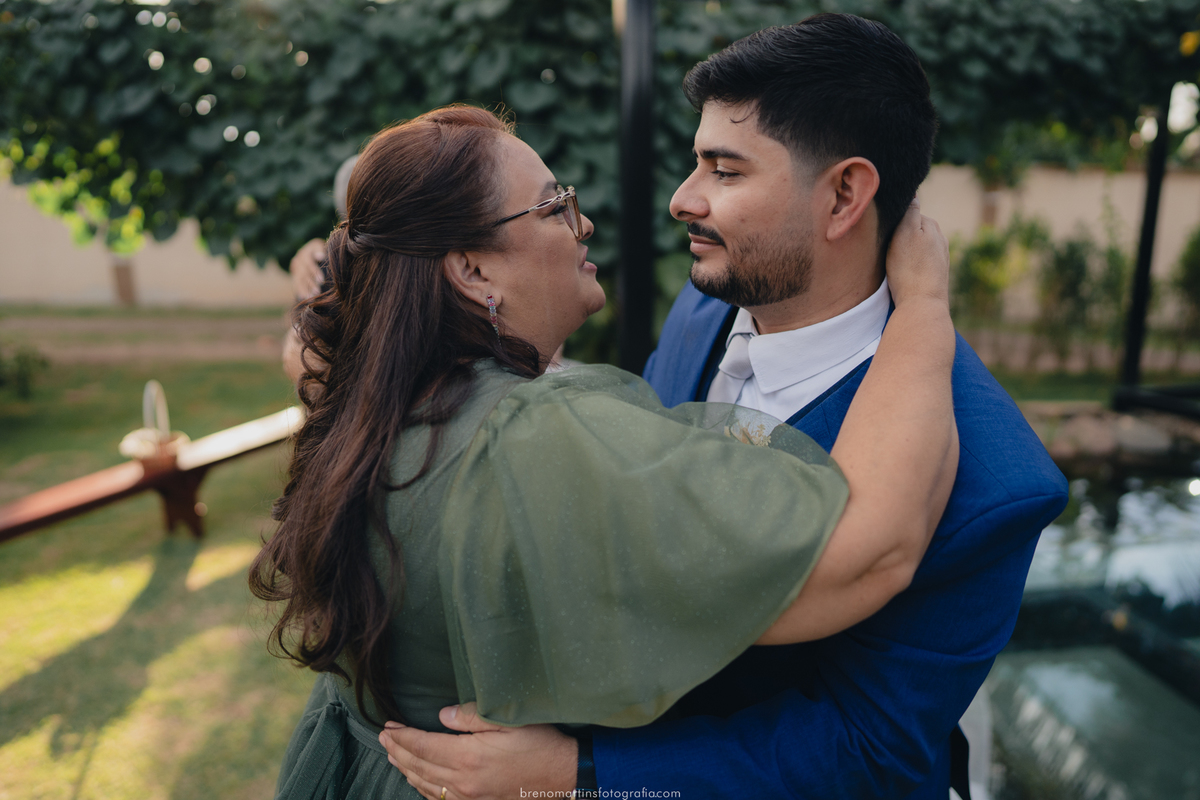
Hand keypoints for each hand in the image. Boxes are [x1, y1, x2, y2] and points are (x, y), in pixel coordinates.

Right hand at [290, 238, 326, 300]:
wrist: (321, 255)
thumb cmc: (331, 253)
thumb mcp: (329, 250)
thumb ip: (324, 252)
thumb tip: (321, 256)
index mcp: (310, 249)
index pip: (308, 260)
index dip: (314, 270)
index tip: (321, 280)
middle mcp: (301, 256)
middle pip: (303, 271)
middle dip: (310, 283)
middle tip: (317, 292)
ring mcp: (297, 266)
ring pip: (299, 278)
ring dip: (304, 289)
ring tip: (310, 298)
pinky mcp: (295, 275)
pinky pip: (296, 283)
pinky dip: (300, 291)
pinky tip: (302, 298)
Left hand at [378, 703, 576, 799]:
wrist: (562, 775)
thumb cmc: (538, 742)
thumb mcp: (506, 719)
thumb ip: (470, 716)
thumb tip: (441, 716)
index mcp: (468, 757)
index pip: (422, 746)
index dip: (402, 736)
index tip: (388, 726)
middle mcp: (464, 781)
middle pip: (418, 766)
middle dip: (397, 751)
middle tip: (383, 737)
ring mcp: (470, 797)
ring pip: (426, 785)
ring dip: (406, 769)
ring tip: (393, 756)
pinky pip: (441, 798)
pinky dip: (423, 787)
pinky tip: (418, 779)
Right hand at [884, 199, 948, 306]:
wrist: (922, 305)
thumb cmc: (909, 269)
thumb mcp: (905, 234)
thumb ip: (910, 212)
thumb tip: (913, 193)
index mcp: (932, 227)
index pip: (910, 212)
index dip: (895, 219)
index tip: (883, 228)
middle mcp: (940, 240)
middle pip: (915, 230)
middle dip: (902, 234)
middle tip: (884, 245)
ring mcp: (940, 259)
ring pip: (918, 247)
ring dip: (906, 250)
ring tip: (893, 261)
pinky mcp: (936, 276)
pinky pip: (920, 263)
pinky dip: (912, 264)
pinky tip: (904, 273)